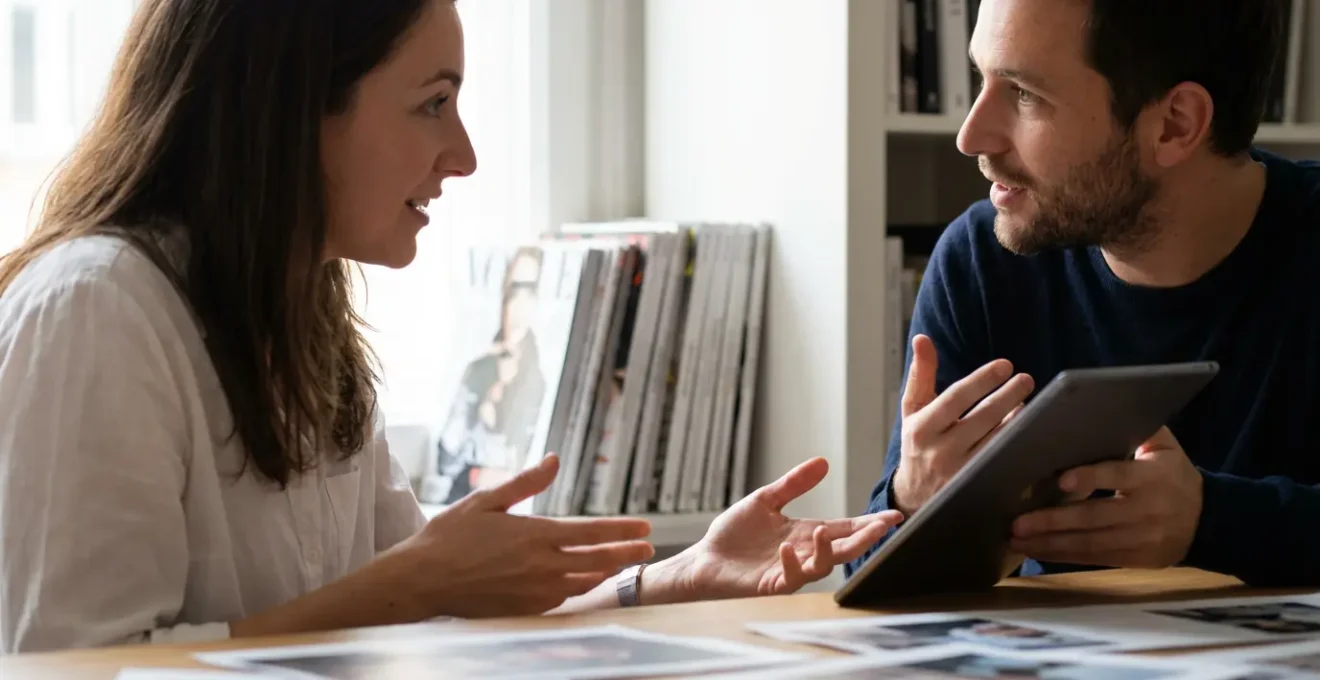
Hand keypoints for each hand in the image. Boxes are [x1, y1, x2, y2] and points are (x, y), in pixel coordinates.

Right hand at [387, 455, 655, 617]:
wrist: (422, 580)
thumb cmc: (450, 535)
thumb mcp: (486, 500)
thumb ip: (526, 482)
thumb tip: (554, 460)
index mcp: (533, 534)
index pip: (590, 531)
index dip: (621, 530)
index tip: (644, 528)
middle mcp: (540, 566)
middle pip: (597, 561)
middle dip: (626, 553)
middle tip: (647, 549)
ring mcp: (533, 592)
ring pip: (583, 583)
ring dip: (606, 573)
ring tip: (622, 564)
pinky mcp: (524, 609)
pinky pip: (562, 600)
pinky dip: (579, 589)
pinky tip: (584, 582)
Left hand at [647, 458, 904, 602]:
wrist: (705, 558)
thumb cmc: (734, 533)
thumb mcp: (765, 500)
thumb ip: (794, 484)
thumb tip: (823, 462)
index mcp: (805, 532)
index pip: (844, 528)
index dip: (869, 523)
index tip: (893, 515)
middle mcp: (804, 552)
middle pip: (842, 548)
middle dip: (864, 538)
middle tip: (883, 526)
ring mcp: (789, 570)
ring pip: (822, 567)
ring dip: (828, 550)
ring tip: (825, 531)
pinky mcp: (770, 583)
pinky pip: (790, 579)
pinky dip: (792, 563)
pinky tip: (787, 548)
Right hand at [891, 335, 1034, 514]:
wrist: (915, 498)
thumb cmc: (919, 445)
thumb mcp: (913, 411)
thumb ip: (920, 375)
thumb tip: (922, 338)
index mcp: (922, 429)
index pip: (955, 399)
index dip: (982, 380)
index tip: (1005, 365)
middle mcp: (940, 453)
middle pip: (981, 419)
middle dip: (1007, 396)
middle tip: (1026, 379)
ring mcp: (960, 474)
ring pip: (997, 442)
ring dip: (1017, 419)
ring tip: (1028, 400)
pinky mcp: (978, 489)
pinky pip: (1004, 462)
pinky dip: (1018, 443)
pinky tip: (1028, 429)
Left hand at [1009, 427, 1202, 567]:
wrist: (1208, 519)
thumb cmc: (1173, 473)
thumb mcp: (1165, 446)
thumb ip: (1137, 427)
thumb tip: (1102, 403)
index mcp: (1154, 476)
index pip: (1118, 475)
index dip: (1090, 478)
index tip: (1060, 481)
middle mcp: (1149, 509)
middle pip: (1096, 516)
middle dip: (1054, 520)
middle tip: (1017, 522)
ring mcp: (1142, 538)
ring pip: (1091, 543)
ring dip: (1051, 543)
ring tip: (1017, 540)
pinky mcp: (1136, 559)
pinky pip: (1095, 559)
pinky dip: (1063, 556)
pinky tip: (1037, 551)